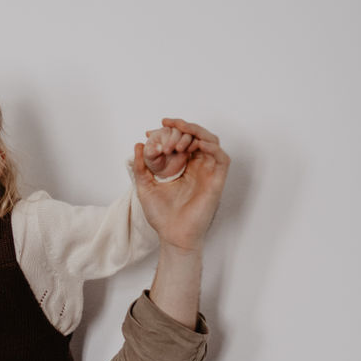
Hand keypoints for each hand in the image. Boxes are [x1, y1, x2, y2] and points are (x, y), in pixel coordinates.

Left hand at [133, 119, 229, 254]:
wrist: (172, 235)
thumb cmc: (161, 215)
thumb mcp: (145, 186)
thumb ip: (141, 167)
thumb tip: (138, 145)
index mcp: (182, 166)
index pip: (181, 139)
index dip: (172, 129)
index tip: (156, 127)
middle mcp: (196, 166)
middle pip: (197, 136)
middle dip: (183, 127)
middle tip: (168, 125)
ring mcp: (208, 172)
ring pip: (211, 142)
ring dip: (196, 134)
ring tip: (179, 137)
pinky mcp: (217, 180)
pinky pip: (222, 158)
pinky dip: (212, 147)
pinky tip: (198, 145)